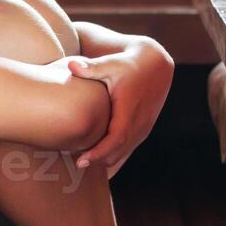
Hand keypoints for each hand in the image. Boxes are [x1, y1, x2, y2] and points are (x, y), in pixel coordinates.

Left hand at [65, 39, 172, 178]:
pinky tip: (98, 156)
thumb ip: (90, 68)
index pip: (115, 139)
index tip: (81, 161)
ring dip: (106, 160)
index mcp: (129, 110)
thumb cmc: (129, 64)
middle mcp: (139, 123)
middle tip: (76, 162)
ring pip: (123, 154)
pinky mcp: (143, 130)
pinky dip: (114, 155)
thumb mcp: (110, 64)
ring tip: (85, 160)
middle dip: (98, 161)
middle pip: (118, 152)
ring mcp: (143, 128)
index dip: (98, 153)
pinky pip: (128, 150)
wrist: (155, 65)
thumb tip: (69, 64)